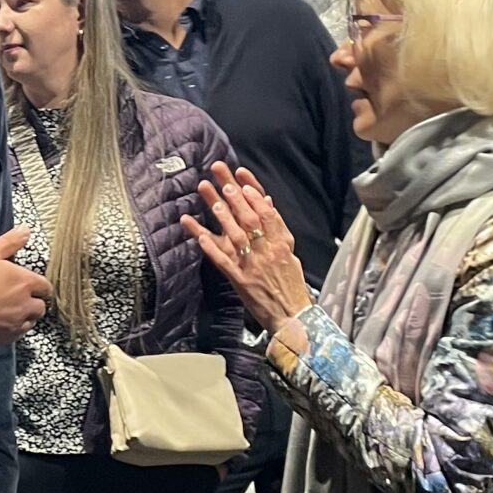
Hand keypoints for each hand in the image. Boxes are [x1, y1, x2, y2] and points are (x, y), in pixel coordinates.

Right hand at [0, 226, 52, 346]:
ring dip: (26, 317)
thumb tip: (26, 230)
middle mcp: (25, 304)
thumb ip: (10, 241)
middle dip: (34, 302)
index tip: (34, 286)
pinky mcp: (5, 337)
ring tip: (12, 312)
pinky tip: (3, 323)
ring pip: (31, 322)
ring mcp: (16, 322)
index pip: (46, 287)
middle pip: (41, 307)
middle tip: (22, 299)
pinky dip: (14, 329)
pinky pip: (18, 334)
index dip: (40, 286)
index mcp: (25, 282)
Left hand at [183, 162, 312, 335]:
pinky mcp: (240, 280)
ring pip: (236, 236)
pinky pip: (223, 261)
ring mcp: (253, 265)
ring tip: (209, 199)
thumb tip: (266, 202)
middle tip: (221, 179)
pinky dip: (211, 247)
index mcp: (281, 243)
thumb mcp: (289, 253)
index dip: (253, 193)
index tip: (241, 176)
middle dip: (234, 196)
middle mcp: (268, 251)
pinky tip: (199, 235)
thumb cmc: (290, 284)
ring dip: (222, 216)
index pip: (267, 212)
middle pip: (249, 218)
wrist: (293, 316)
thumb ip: (277, 228)